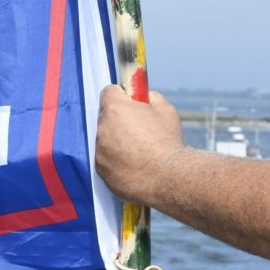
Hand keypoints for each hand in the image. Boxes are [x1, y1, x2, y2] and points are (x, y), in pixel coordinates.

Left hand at [94, 84, 185, 203]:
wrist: (169, 177)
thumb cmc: (168, 142)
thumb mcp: (165, 109)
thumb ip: (150, 97)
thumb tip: (143, 97)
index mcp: (116, 109)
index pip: (108, 92)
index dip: (121, 96)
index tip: (131, 103)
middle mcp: (102, 129)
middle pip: (106, 117)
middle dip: (119, 120)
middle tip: (139, 129)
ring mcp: (100, 152)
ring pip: (106, 140)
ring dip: (117, 142)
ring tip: (141, 151)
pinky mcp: (101, 171)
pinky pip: (106, 160)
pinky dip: (117, 161)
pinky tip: (136, 165)